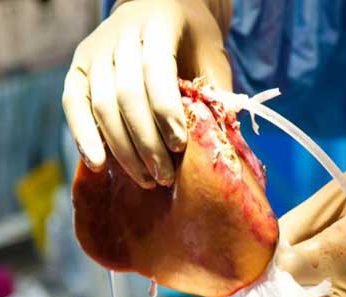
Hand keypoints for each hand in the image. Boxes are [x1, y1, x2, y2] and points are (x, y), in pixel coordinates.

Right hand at [62, 0, 231, 187]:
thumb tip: (221, 140)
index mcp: (158, 25)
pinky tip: (98, 164)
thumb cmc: (193, 39)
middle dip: (146, 143)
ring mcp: (95, 51)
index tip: (180, 146)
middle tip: (165, 176)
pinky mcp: (79, 67)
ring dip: (122, 149)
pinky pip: (73, 104)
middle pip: (126, 95)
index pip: (156, 71)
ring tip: (146, 179)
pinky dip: (83, 136)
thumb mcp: (212, 57)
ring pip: (101, 105)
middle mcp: (120, 35)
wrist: (160, 8)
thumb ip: (216, 92)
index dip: (166, 112)